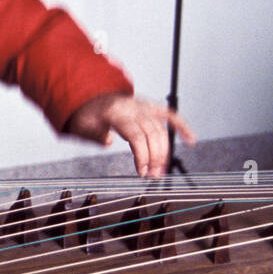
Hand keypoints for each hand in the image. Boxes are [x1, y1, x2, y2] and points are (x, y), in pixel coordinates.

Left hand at [65, 93, 196, 177]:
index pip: (136, 135)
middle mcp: (134, 108)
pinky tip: (191, 140)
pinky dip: (182, 126)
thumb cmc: (86, 114)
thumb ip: (94, 134)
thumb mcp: (81, 125)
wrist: (91, 97)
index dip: (142, 155)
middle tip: (153, 176)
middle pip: (152, 134)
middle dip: (155, 157)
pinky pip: (170, 115)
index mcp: (117, 113)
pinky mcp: (151, 108)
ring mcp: (144, 107)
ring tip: (160, 171)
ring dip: (164, 152)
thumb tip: (109, 142)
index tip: (142, 172)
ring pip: (161, 129)